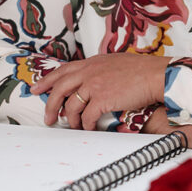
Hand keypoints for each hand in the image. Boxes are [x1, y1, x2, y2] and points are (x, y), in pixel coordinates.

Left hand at [30, 53, 168, 130]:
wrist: (156, 75)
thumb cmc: (142, 70)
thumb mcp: (115, 62)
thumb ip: (100, 69)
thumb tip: (91, 79)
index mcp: (92, 62)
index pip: (63, 70)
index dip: (47, 80)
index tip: (36, 88)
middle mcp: (90, 72)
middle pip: (60, 89)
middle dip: (50, 105)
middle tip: (47, 117)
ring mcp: (95, 85)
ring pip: (71, 105)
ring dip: (70, 119)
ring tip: (72, 126)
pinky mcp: (103, 99)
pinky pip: (87, 117)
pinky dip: (86, 125)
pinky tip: (89, 128)